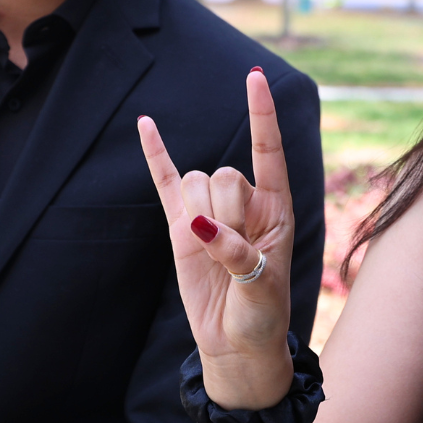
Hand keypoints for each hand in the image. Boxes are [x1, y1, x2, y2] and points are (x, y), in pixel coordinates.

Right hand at [139, 68, 295, 409]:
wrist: (236, 345)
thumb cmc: (262, 316)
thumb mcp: (262, 288)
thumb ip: (237, 254)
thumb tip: (198, 227)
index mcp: (276, 208)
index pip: (268, 150)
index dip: (261, 115)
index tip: (252, 78)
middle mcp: (245, 203)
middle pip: (224, 174)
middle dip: (225, 211)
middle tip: (234, 252)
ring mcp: (210, 212)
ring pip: (195, 183)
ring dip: (199, 214)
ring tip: (211, 252)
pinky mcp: (180, 227)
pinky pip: (166, 182)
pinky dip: (155, 154)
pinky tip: (145, 123)